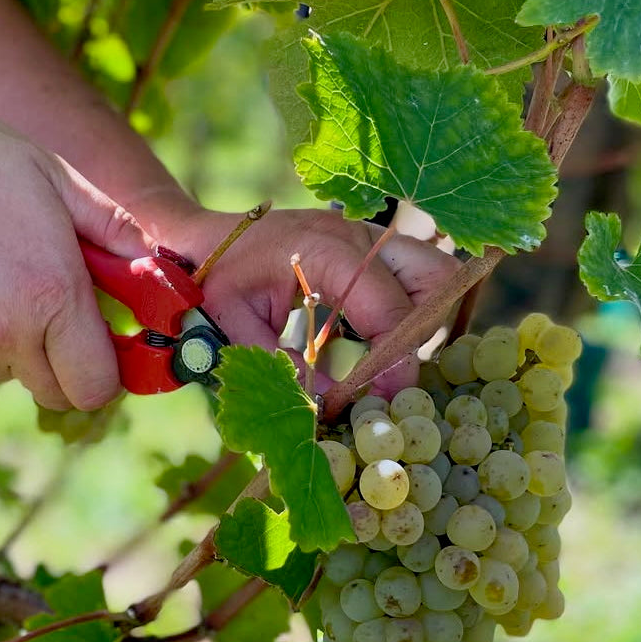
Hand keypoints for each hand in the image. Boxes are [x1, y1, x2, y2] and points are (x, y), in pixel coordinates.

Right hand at [0, 96, 148, 409]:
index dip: (113, 370)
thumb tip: (156, 265)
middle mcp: (6, 337)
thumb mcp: (56, 178)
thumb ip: (115, 229)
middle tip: (63, 305)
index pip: (99, 387)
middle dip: (72, 361)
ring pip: (13, 372)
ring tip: (4, 274)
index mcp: (52, 298)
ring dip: (23, 344)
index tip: (112, 336)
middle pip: (60, 393)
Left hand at [162, 205, 458, 395]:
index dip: (395, 362)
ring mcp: (367, 233)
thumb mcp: (239, 327)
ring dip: (422, 315)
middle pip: (432, 278)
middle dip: (421, 331)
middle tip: (390, 371)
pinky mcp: (369, 242)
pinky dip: (409, 304)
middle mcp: (357, 235)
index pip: (390, 308)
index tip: (387, 401)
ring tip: (384, 352)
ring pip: (432, 271)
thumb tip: (329, 408)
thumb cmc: (219, 279)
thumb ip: (285, 368)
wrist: (208, 240)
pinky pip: (414, 271)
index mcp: (326, 251)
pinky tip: (374, 333)